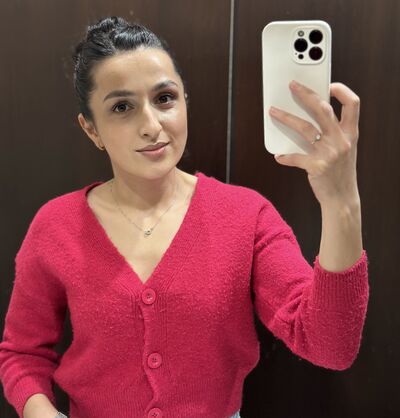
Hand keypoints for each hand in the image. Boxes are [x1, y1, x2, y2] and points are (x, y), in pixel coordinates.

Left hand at [269, 80, 360, 205]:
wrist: (342, 198)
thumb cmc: (340, 172)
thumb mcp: (344, 150)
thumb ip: (333, 133)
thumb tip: (307, 117)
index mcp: (351, 134)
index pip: (353, 104)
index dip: (342, 91)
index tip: (328, 84)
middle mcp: (342, 141)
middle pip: (323, 109)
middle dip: (306, 94)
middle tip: (292, 85)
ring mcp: (329, 153)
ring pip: (305, 128)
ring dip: (286, 118)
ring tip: (273, 112)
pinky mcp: (316, 167)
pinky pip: (295, 157)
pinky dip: (285, 156)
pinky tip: (278, 156)